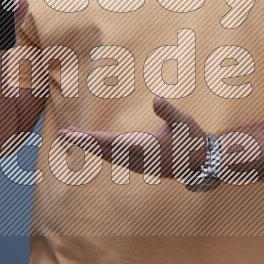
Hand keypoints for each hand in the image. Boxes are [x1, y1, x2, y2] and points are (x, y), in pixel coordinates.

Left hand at [58, 95, 207, 179]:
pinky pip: (114, 158)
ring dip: (89, 147)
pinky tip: (94, 145)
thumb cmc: (192, 138)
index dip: (90, 138)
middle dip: (82, 142)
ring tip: (73, 136)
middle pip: (103, 151)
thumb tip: (156, 98)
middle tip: (62, 133)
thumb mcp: (183, 121)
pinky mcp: (139, 165)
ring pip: (107, 156)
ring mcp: (138, 164)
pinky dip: (100, 151)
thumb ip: (168, 111)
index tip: (74, 134)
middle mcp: (137, 158)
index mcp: (144, 147)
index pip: (110, 142)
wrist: (201, 161)